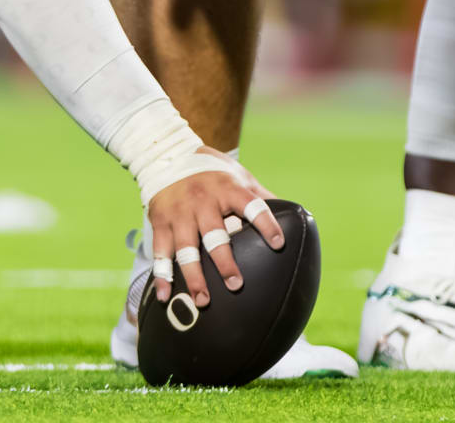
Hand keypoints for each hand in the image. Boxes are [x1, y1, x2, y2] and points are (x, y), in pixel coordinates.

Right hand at [146, 148, 284, 306]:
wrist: (168, 155)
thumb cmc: (212, 171)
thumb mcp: (238, 176)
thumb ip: (260, 197)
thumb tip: (293, 215)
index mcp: (228, 189)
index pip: (251, 206)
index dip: (265, 224)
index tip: (278, 243)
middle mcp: (203, 201)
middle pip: (215, 234)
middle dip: (225, 261)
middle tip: (236, 284)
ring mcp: (180, 213)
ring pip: (186, 248)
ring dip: (194, 276)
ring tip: (204, 300)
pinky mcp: (160, 221)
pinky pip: (160, 251)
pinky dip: (161, 276)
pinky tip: (165, 295)